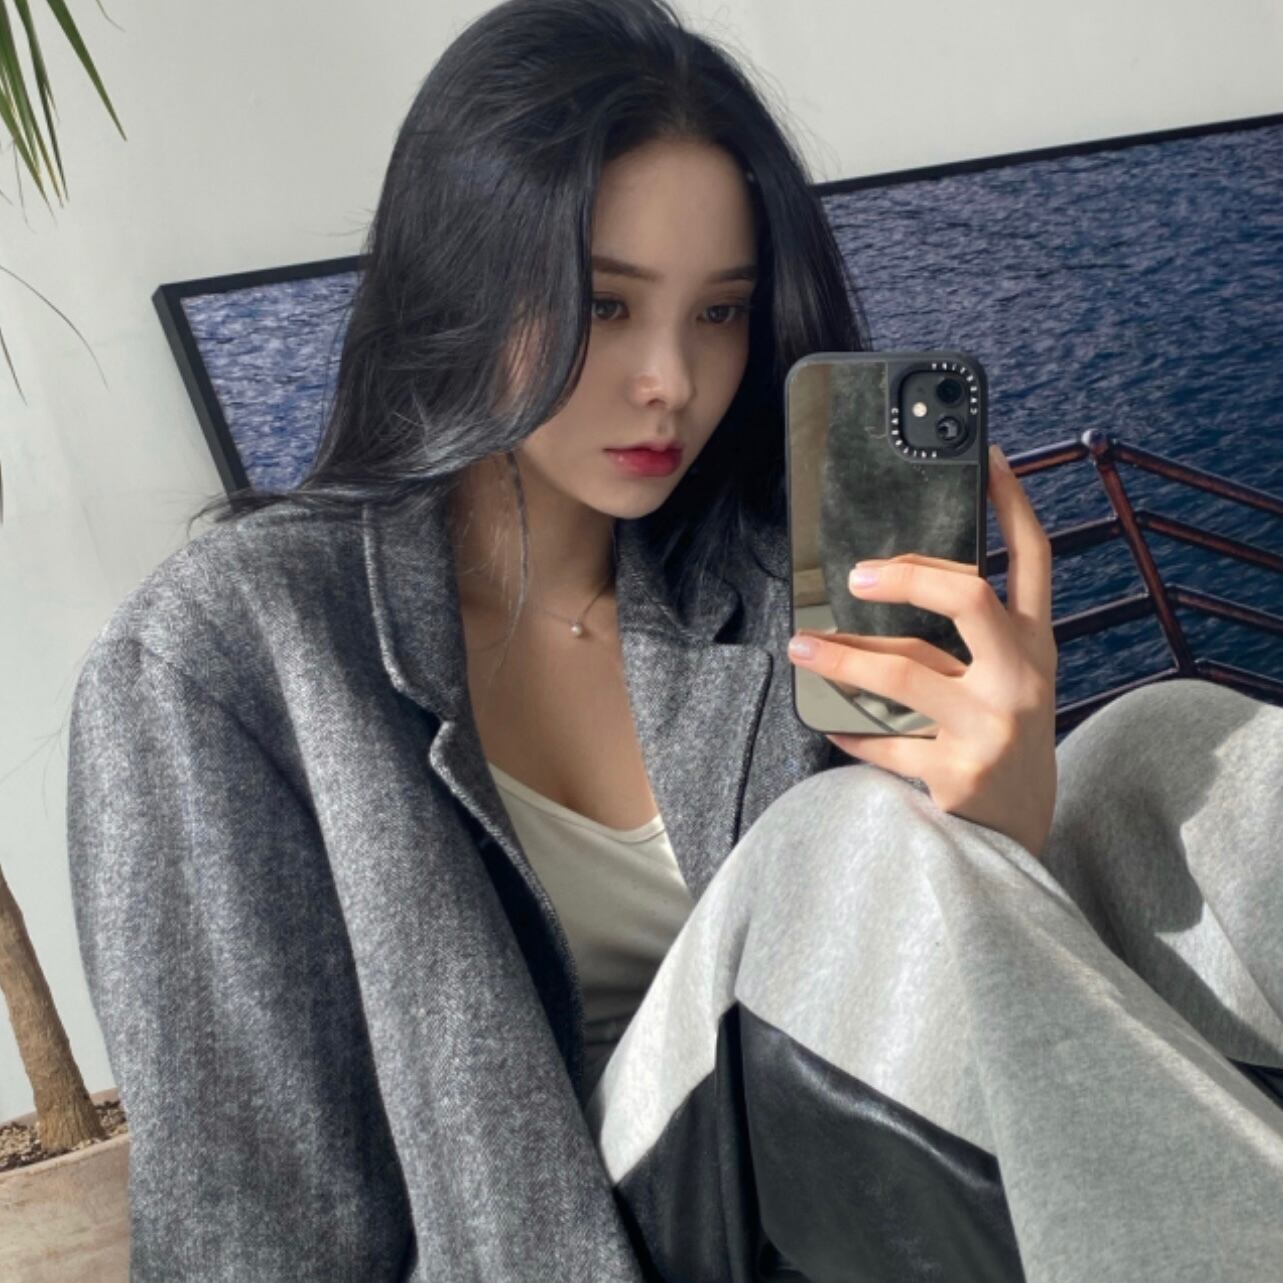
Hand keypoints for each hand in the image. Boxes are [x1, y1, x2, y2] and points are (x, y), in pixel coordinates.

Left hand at [786, 443, 1058, 858]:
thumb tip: (888, 583)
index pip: (1033, 560)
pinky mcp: (956, 773)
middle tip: (854, 578)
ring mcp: (992, 727)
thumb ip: (971, 636)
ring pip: (904, 672)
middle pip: (967, 597)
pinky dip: (849, 730)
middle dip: (905, 576)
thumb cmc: (1001, 740)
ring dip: (842, 657)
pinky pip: (883, 740)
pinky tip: (829, 723)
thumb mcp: (1009, 681)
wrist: (1019, 837)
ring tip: (801, 647)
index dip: (1013, 505)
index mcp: (1037, 646)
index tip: (987, 457)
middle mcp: (1022, 679)